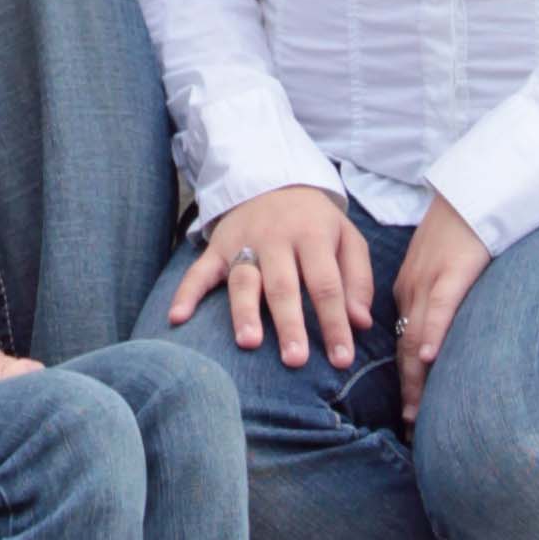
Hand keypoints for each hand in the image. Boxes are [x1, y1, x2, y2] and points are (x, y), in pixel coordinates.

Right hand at [169, 181, 375, 372]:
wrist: (273, 179)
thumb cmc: (315, 222)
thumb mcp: (347, 238)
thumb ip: (357, 279)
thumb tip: (360, 322)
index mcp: (312, 236)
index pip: (326, 284)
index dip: (334, 323)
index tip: (342, 360)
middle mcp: (276, 239)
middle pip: (283, 285)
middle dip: (289, 323)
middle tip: (295, 360)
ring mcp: (243, 243)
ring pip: (243, 280)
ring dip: (244, 311)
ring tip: (248, 343)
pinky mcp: (217, 247)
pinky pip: (199, 270)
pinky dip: (187, 293)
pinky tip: (177, 317)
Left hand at [388, 198, 490, 426]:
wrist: (475, 187)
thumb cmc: (466, 228)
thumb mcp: (446, 269)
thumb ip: (441, 301)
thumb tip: (444, 341)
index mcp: (411, 291)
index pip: (404, 345)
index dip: (406, 384)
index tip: (407, 418)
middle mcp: (414, 289)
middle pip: (405, 349)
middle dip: (407, 393)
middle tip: (408, 431)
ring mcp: (431, 279)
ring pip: (417, 334)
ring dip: (415, 378)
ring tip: (414, 415)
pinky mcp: (454, 269)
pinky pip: (440, 305)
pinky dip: (432, 334)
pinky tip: (427, 359)